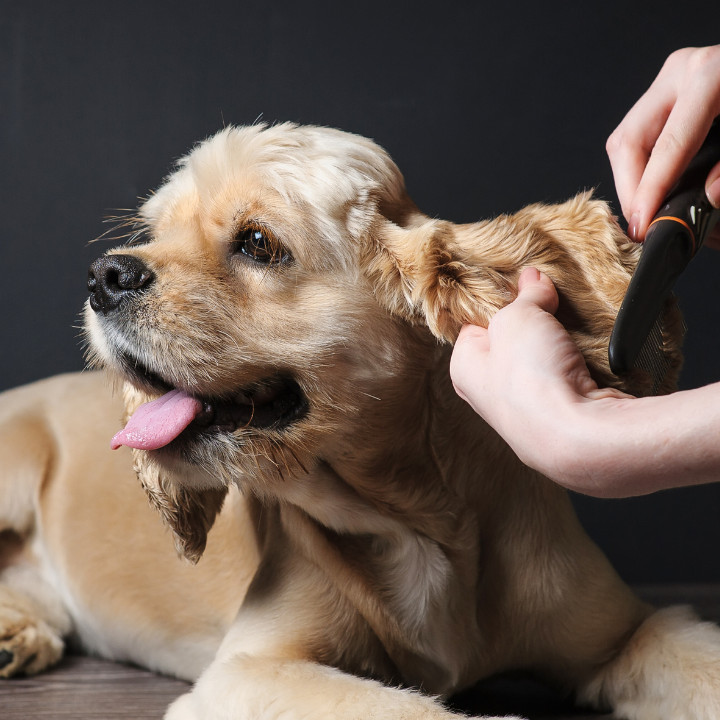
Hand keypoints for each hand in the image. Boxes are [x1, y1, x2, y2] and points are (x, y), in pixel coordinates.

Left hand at [450, 268, 625, 488]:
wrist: (578, 435)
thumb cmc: (531, 378)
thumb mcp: (519, 316)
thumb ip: (526, 295)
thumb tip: (532, 279)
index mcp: (465, 368)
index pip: (475, 324)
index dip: (498, 301)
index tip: (520, 285)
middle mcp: (489, 393)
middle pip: (511, 341)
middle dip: (533, 320)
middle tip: (550, 301)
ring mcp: (526, 410)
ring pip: (542, 361)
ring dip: (559, 342)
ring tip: (572, 328)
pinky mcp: (561, 418)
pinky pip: (567, 380)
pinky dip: (579, 364)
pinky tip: (589, 355)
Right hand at [606, 45, 719, 243]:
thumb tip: (710, 196)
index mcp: (709, 77)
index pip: (669, 145)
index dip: (651, 190)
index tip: (643, 226)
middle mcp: (680, 74)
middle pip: (629, 142)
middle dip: (630, 190)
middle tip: (640, 225)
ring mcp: (669, 83)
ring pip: (624, 142)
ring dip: (630, 184)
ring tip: (646, 213)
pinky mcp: (666, 95)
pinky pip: (635, 139)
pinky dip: (639, 172)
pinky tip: (650, 192)